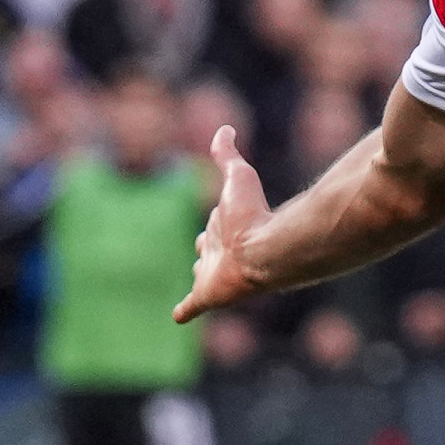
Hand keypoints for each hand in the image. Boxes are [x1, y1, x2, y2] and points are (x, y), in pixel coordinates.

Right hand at [172, 127, 267, 321]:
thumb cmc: (255, 213)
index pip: (214, 226)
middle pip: (208, 251)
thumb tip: (225, 128)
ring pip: (203, 275)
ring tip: (199, 282)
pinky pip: (192, 306)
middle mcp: (221, 252)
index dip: (213, 224)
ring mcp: (214, 275)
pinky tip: (180, 317)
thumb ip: (228, 154)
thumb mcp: (238, 176)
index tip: (213, 224)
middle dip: (206, 250)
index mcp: (226, 229)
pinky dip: (186, 310)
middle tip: (204, 249)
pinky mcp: (208, 296)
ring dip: (201, 276)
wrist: (265, 249)